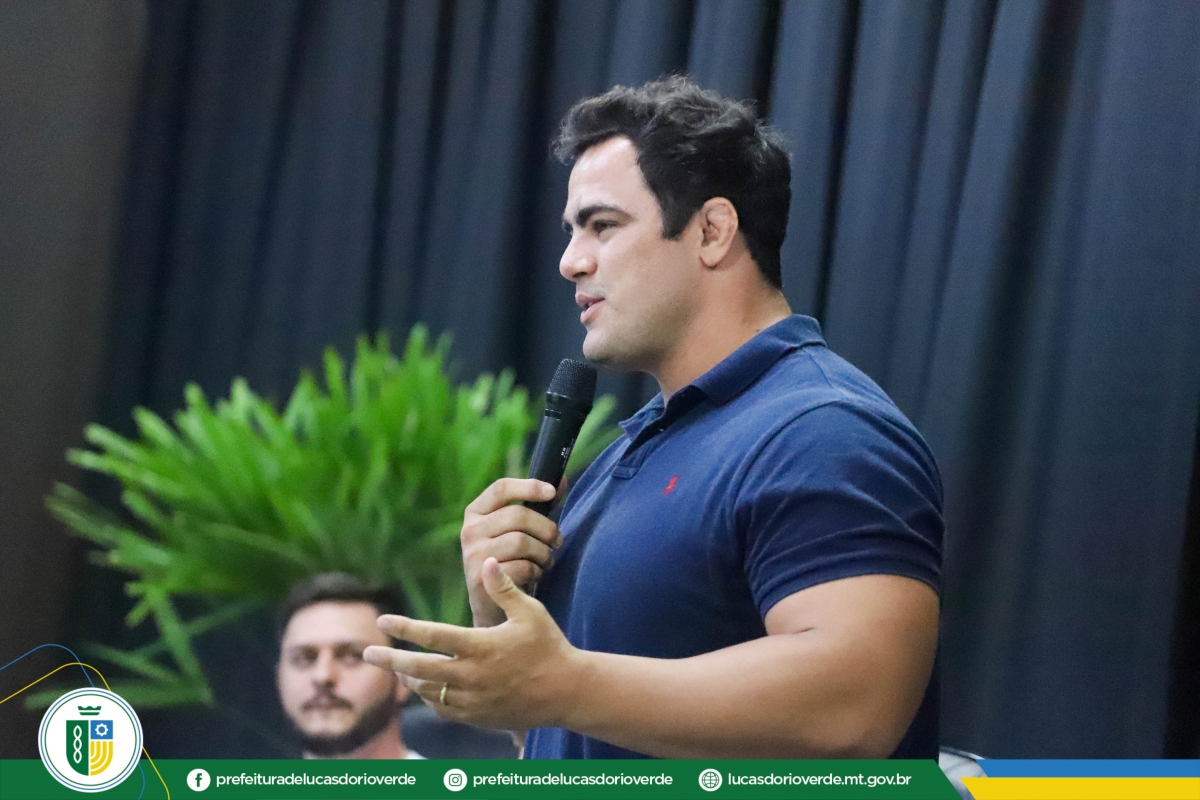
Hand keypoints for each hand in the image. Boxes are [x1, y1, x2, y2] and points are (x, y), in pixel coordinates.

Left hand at [364, 558, 583, 730]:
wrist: (567, 692)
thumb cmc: (549, 646)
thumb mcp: (530, 612)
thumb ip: (504, 588)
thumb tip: (485, 561)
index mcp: (481, 647)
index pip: (433, 637)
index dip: (405, 629)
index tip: (383, 621)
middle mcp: (472, 677)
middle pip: (419, 670)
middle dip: (390, 661)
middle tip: (367, 653)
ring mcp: (474, 701)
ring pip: (428, 692)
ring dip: (410, 680)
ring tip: (398, 669)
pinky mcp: (479, 717)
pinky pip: (444, 710)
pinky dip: (431, 698)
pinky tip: (427, 688)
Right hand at [460, 478, 562, 626]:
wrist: (493, 603)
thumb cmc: (510, 558)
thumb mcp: (519, 529)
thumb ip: (539, 505)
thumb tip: (563, 480)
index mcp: (476, 511)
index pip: (501, 488)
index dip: (529, 486)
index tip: (552, 491)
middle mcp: (470, 530)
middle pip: (518, 515)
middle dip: (546, 528)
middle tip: (557, 541)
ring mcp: (473, 554)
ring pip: (522, 541)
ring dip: (543, 552)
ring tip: (547, 560)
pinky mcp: (481, 578)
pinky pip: (522, 566)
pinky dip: (537, 570)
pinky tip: (536, 574)